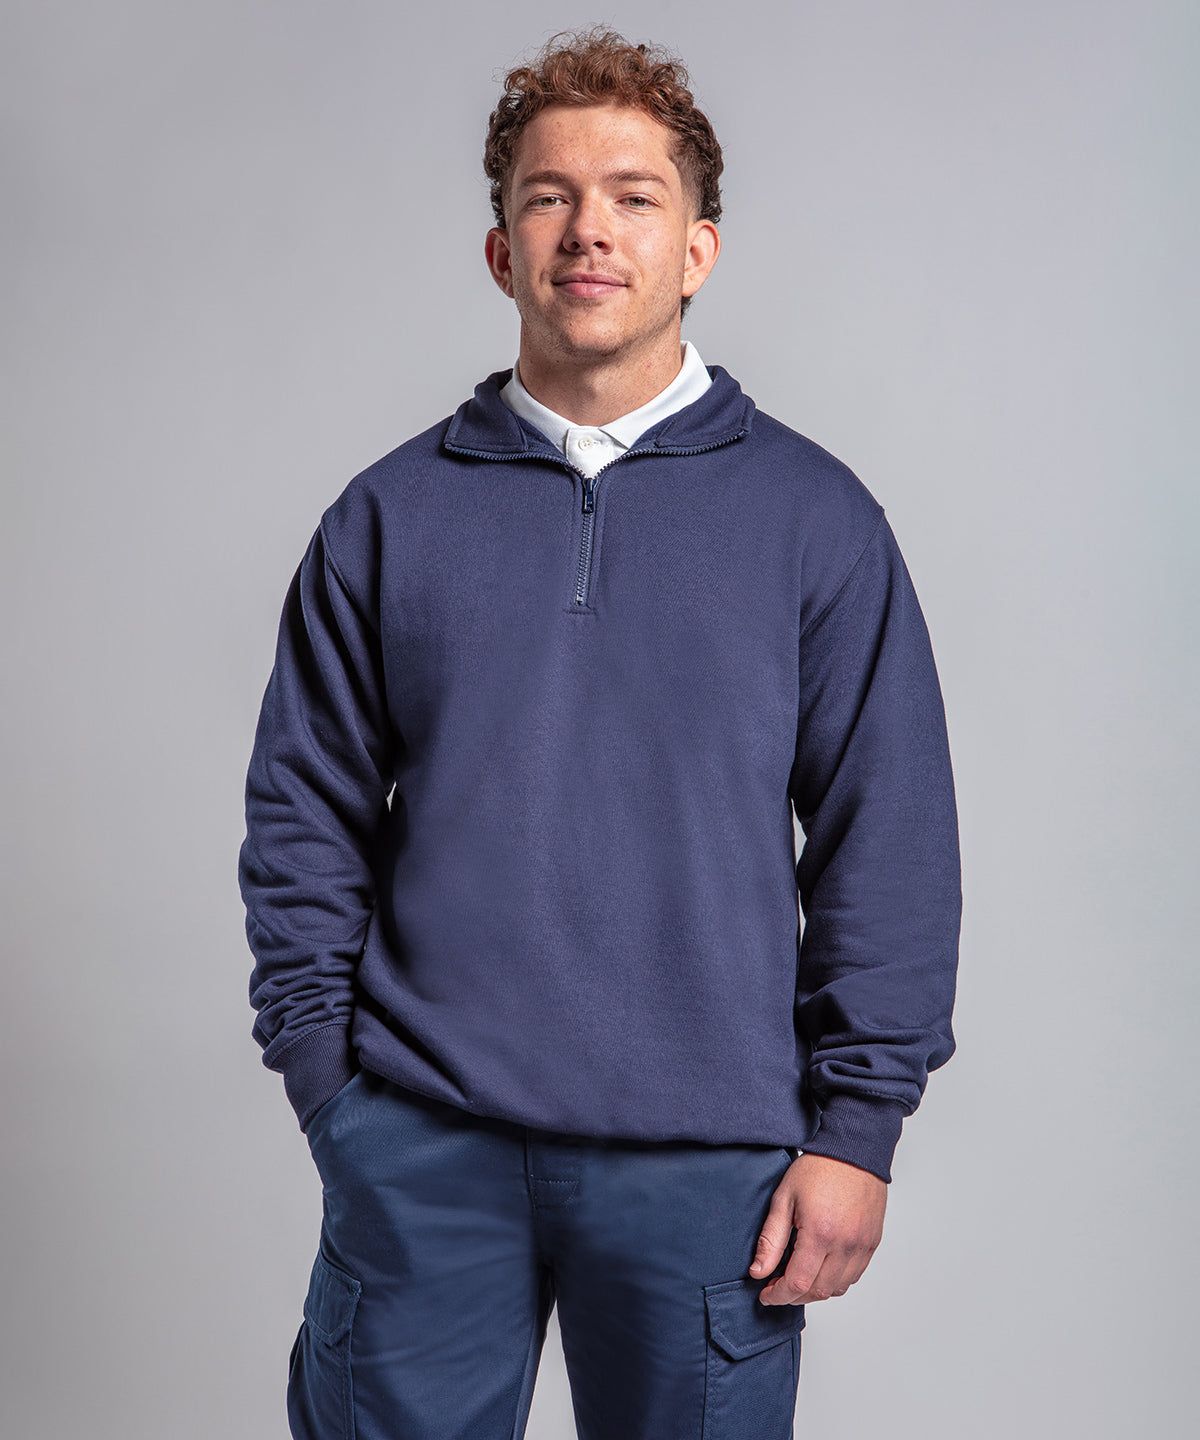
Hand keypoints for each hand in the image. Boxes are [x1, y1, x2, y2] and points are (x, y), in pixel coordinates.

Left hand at [750, 1152, 886, 1304]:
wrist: (853, 1150)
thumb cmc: (818, 1169)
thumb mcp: (784, 1198)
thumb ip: (771, 1239)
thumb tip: (758, 1272)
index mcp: (820, 1233)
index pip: (798, 1284)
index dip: (778, 1295)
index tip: (765, 1294)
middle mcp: (845, 1244)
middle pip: (818, 1291)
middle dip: (794, 1296)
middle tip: (777, 1286)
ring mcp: (862, 1245)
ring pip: (837, 1288)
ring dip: (815, 1291)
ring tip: (798, 1277)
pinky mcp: (872, 1243)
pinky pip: (853, 1276)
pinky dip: (835, 1281)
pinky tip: (820, 1267)